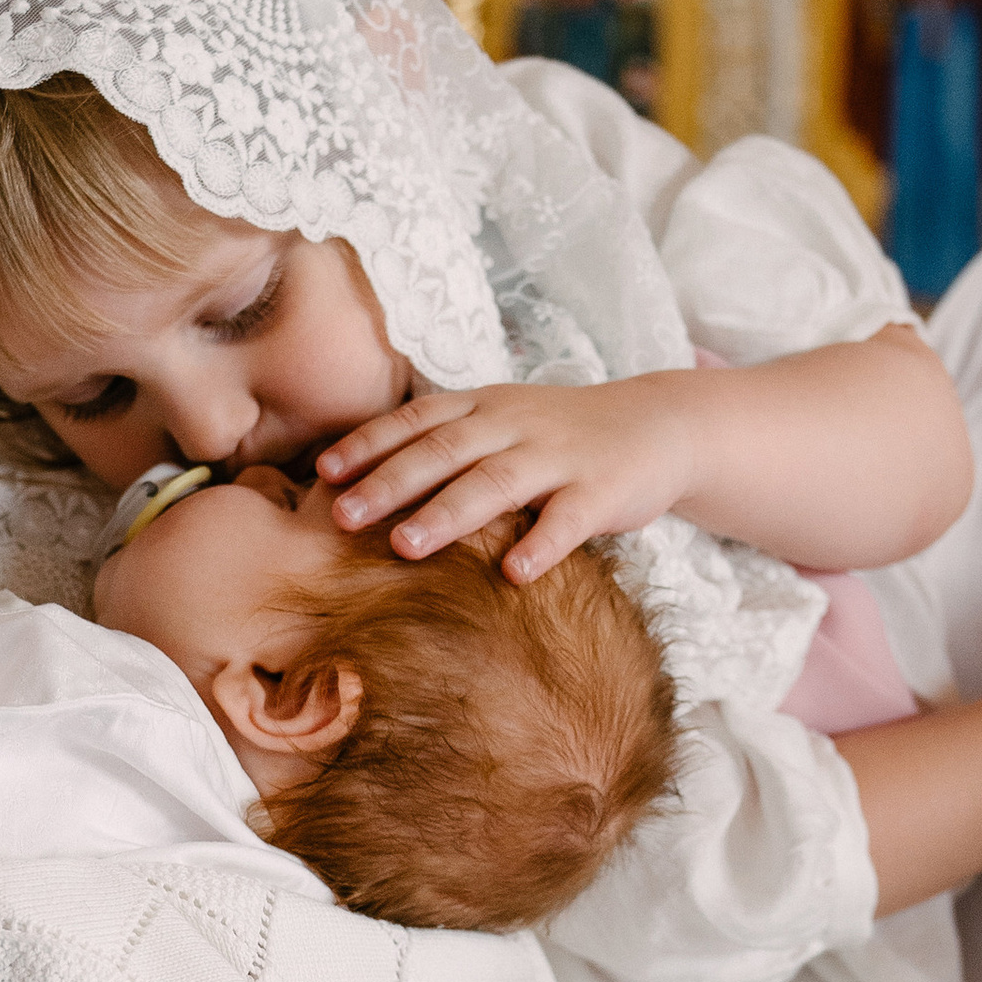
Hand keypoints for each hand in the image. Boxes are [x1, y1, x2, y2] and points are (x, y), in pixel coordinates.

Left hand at [317, 374, 706, 580]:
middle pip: (443, 452)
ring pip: (496, 483)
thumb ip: (443, 441)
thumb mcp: (500, 420)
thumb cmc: (559, 433)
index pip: (416, 421)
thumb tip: (359, 477)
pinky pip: (568, 521)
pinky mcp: (602, 491)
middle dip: (389, 484)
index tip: (323, 473)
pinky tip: (513, 574)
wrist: (657, 424)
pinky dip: (542, 545)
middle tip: (341, 517)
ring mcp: (559, 457)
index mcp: (483, 408)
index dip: (369, 444)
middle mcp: (515, 425)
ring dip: (448, 514)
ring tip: (405, 546)